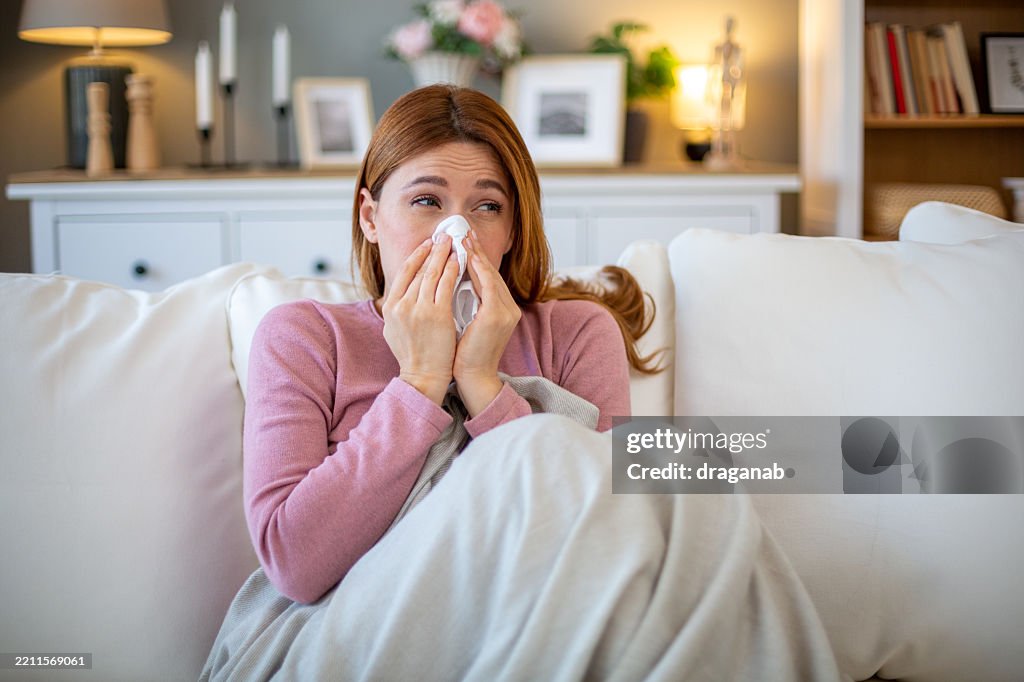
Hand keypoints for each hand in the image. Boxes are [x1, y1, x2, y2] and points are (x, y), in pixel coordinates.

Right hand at [381, 235, 460, 403]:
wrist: (423, 376)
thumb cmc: (413, 356)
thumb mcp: (394, 330)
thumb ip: (397, 310)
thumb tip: (400, 294)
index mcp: (390, 307)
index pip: (404, 273)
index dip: (417, 255)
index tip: (427, 244)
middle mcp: (401, 305)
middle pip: (419, 269)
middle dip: (433, 250)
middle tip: (443, 235)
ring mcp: (419, 309)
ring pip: (433, 273)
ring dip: (444, 254)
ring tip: (453, 242)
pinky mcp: (437, 314)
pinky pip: (446, 285)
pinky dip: (453, 270)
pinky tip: (459, 260)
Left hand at [453, 234, 521, 415]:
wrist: (473, 378)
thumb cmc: (465, 354)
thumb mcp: (468, 324)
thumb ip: (467, 305)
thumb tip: (451, 285)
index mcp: (503, 311)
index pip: (488, 279)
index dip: (477, 259)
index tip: (464, 242)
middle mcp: (509, 309)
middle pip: (491, 273)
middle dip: (476, 251)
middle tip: (464, 232)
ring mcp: (505, 312)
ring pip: (489, 275)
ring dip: (476, 255)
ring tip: (463, 238)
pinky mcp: (496, 317)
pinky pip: (487, 286)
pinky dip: (477, 270)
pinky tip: (467, 257)